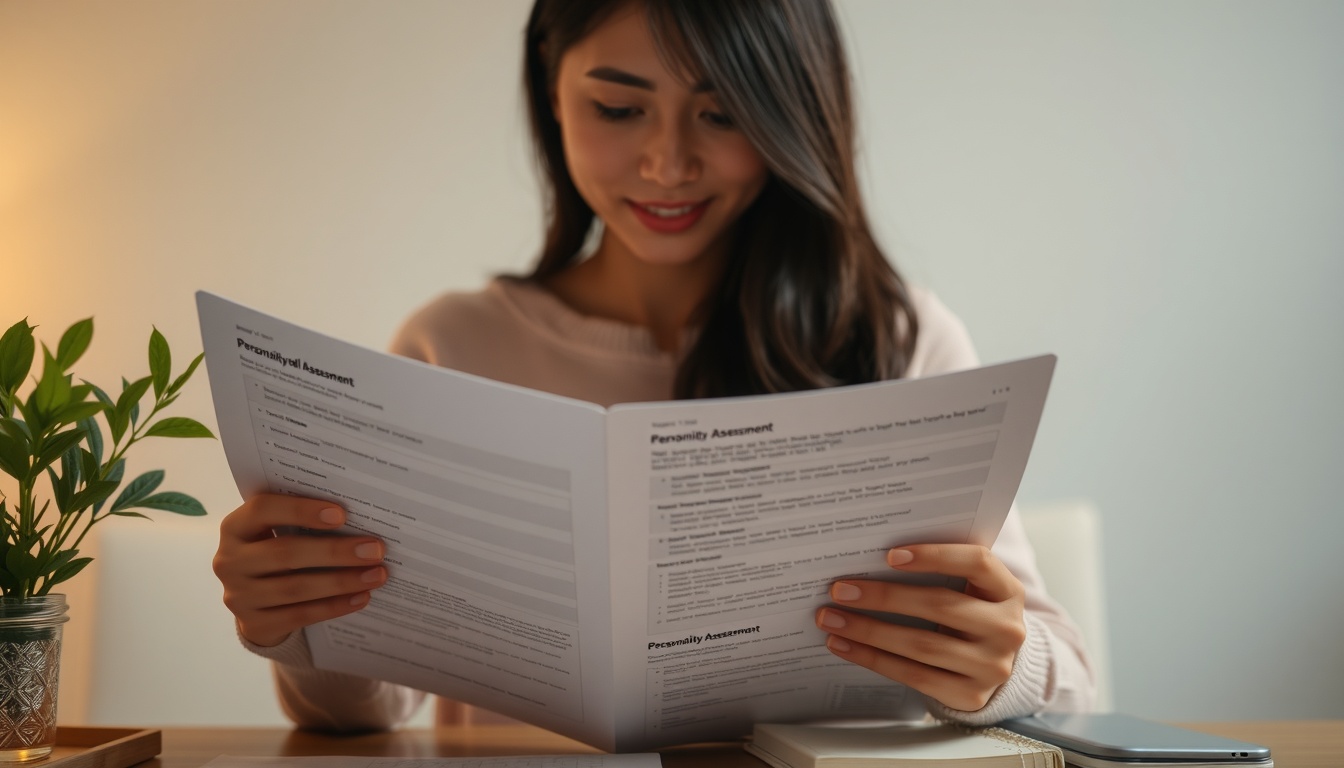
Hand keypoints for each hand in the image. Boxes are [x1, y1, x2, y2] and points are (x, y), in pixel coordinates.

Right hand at [213, 493, 388, 647]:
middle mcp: (229, 561)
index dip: (301, 510)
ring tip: (377, 575)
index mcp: (235, 527)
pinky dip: (334, 606)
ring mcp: (238, 596)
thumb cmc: (278, 552)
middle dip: (335, 552)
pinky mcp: (254, 624)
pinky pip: (299, 615)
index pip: (263, 510)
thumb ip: (304, 522)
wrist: (258, 602)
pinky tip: (361, 597)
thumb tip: (361, 515)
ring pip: (295, 588)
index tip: (342, 514)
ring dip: (342, 581)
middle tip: (376, 549)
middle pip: (285, 554)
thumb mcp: (278, 532)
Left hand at [814, 544, 1025, 711]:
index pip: (977, 562)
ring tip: (831, 619)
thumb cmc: (969, 613)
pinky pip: (914, 675)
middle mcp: (1007, 628)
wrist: (992, 664)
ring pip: (921, 644)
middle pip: (940, 605)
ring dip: (868, 631)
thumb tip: (868, 559)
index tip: (889, 555)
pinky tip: (844, 645)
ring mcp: (992, 666)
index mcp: (1008, 591)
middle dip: (884, 596)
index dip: (935, 556)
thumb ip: (938, 571)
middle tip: (840, 590)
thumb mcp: (969, 589)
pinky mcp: (970, 695)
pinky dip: (873, 659)